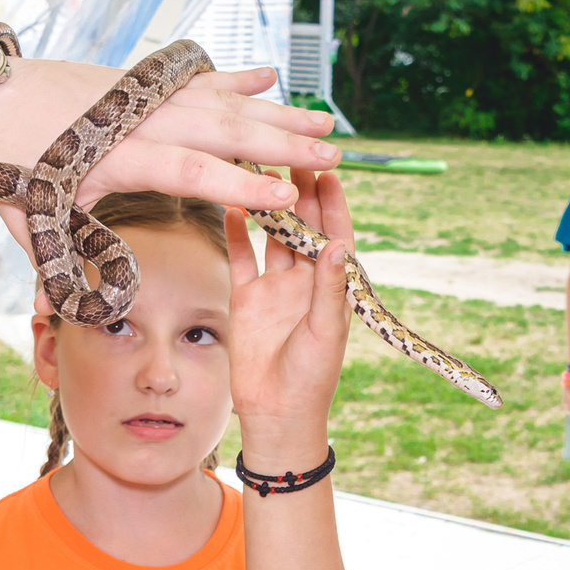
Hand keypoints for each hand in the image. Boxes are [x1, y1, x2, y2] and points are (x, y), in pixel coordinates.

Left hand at [0, 59, 335, 238]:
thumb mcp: (28, 222)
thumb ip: (58, 266)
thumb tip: (64, 315)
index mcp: (115, 156)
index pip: (191, 171)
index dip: (240, 186)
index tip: (286, 196)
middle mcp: (136, 119)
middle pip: (222, 129)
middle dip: (281, 144)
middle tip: (331, 155)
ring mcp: (138, 95)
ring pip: (218, 100)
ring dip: (274, 111)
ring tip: (322, 120)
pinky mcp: (134, 80)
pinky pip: (195, 79)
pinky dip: (234, 78)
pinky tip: (271, 75)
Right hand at [229, 166, 353, 444]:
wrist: (276, 413)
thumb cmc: (311, 378)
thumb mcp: (324, 332)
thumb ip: (327, 288)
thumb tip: (337, 244)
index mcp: (330, 287)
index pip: (335, 236)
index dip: (333, 204)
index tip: (328, 171)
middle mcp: (304, 281)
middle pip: (303, 227)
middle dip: (300, 193)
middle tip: (291, 156)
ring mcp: (275, 287)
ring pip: (272, 236)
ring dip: (268, 206)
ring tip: (260, 170)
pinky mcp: (247, 298)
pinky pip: (241, 258)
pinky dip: (236, 233)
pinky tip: (231, 206)